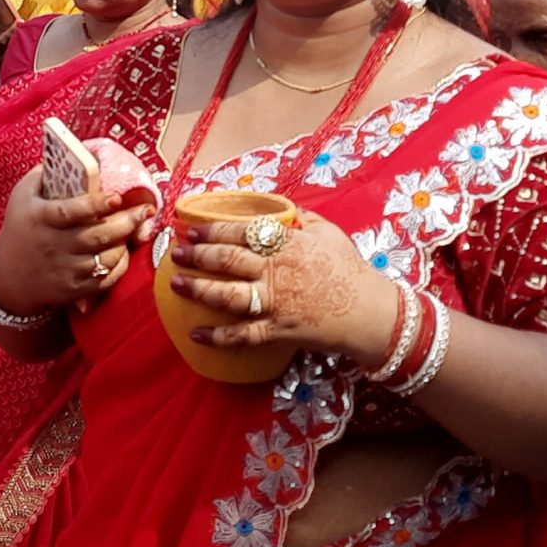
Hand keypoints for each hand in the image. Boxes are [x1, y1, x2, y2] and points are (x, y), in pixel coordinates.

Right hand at [0, 170, 150, 316]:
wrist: (7, 277)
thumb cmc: (20, 227)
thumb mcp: (22, 195)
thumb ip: (44, 174)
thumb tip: (72, 152)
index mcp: (40, 218)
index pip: (71, 211)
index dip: (96, 204)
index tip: (116, 196)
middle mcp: (52, 245)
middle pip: (97, 235)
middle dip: (126, 222)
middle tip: (144, 210)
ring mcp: (63, 269)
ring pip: (104, 259)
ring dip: (125, 244)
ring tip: (134, 229)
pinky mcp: (72, 289)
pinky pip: (104, 280)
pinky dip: (119, 266)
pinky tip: (123, 252)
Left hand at [165, 208, 396, 360]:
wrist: (370, 312)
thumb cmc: (350, 270)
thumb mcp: (329, 233)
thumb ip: (302, 219)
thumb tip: (281, 209)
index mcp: (288, 244)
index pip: (242, 232)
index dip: (212, 230)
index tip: (192, 229)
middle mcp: (277, 271)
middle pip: (227, 261)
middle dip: (197, 256)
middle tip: (176, 253)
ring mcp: (276, 302)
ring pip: (228, 295)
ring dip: (198, 289)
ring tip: (177, 284)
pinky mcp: (278, 330)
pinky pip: (243, 335)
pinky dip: (218, 337)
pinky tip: (196, 334)